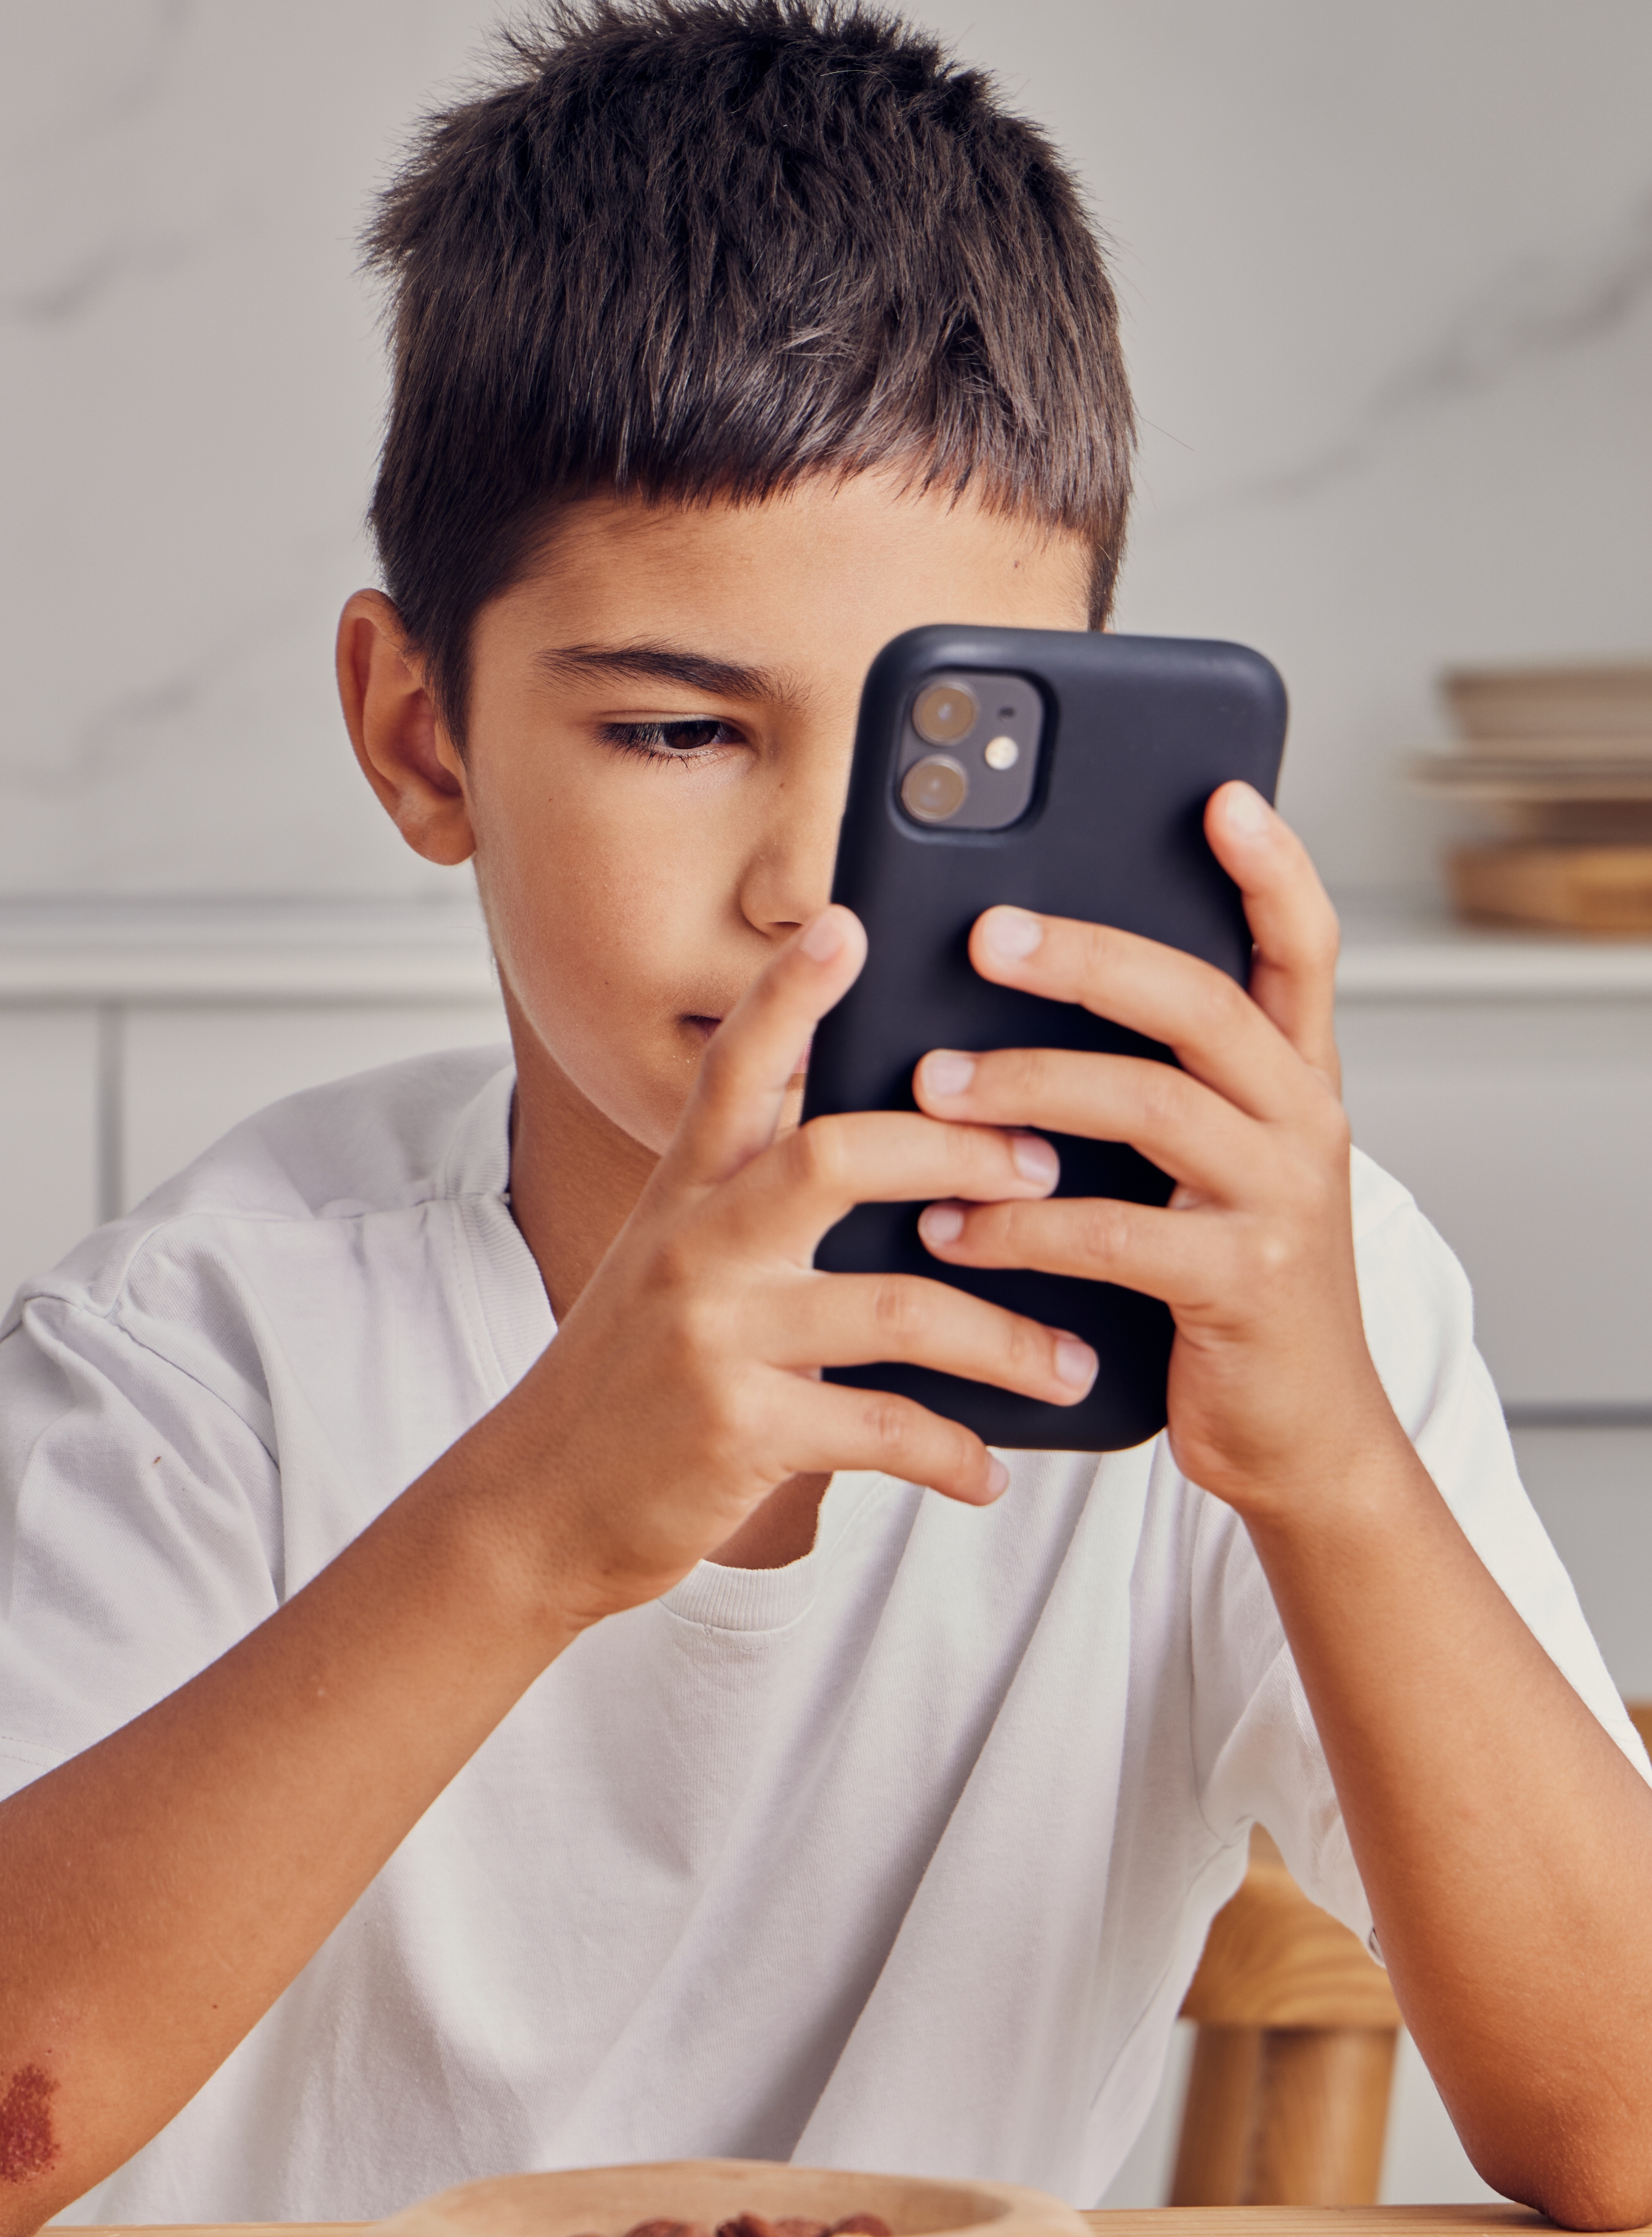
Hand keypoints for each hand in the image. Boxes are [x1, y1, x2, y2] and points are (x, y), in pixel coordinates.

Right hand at [467, 907, 1102, 1626]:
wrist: (539, 1502)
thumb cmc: (634, 1375)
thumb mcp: (674, 1261)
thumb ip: (754, 1196)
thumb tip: (877, 1136)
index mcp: (686, 1194)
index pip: (735, 1066)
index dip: (789, 992)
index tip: (850, 922)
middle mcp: (695, 1248)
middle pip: (834, 1155)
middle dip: (959, 1152)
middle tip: (1046, 1166)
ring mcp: (714, 1339)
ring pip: (893, 1307)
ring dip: (1003, 1338)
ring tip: (1070, 1363)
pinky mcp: (737, 1433)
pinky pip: (881, 1431)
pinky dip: (953, 1455)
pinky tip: (991, 1472)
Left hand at [908, 783, 1399, 1522]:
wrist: (1299, 1441)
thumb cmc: (1222, 1286)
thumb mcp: (1204, 1169)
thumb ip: (1151, 1083)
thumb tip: (1008, 994)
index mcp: (1294, 1080)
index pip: (1303, 947)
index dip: (1271, 868)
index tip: (1221, 795)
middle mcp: (1301, 1123)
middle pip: (1203, 1004)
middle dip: (1089, 959)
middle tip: (986, 934)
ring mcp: (1280, 1203)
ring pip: (1152, 1105)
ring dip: (1029, 1086)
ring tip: (933, 1083)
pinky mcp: (1239, 1285)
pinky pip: (1114, 1231)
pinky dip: (1019, 1224)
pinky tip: (950, 1225)